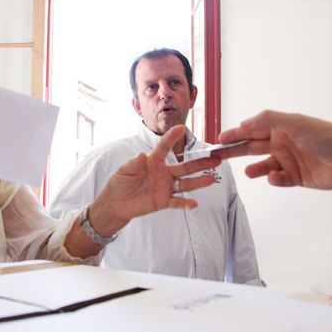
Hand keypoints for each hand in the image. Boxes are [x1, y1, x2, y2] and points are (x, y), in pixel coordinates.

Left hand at [88, 125, 220, 234]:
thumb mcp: (124, 171)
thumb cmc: (120, 183)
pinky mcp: (163, 201)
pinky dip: (185, 203)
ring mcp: (165, 187)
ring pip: (185, 184)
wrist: (116, 203)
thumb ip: (133, 163)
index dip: (172, 138)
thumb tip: (141, 155)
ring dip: (198, 182)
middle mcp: (163, 173)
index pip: (165, 147)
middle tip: (215, 158)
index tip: (181, 128)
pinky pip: (176, 202)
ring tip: (211, 179)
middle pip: (184, 167)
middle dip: (200, 163)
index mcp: (153, 161)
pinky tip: (194, 204)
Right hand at [215, 110, 331, 189]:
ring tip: (250, 172)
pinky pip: (278, 180)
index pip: (252, 130)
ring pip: (264, 166)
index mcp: (281, 128)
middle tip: (218, 155)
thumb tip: (244, 123)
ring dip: (255, 169)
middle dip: (235, 151)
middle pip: (252, 147)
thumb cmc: (327, 137)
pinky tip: (277, 177)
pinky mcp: (297, 177)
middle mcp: (283, 143)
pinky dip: (274, 180)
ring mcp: (289, 161)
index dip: (235, 134)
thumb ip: (267, 120)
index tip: (219, 139)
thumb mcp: (294, 123)